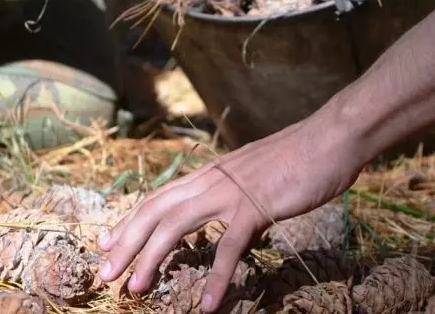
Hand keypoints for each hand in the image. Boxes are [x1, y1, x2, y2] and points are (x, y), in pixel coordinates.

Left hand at [96, 114, 365, 311]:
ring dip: (151, 258)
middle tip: (104, 273)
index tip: (107, 243)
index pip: (158, 197)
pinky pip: (229, 247)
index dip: (130, 221)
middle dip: (126, 242)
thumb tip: (231, 214)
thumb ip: (237, 191)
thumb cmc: (299, 155)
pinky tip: (207, 306)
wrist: (330, 137)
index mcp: (210, 172)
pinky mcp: (256, 206)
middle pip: (155, 211)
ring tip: (133, 288)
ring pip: (176, 226)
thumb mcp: (256, 172)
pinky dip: (216, 277)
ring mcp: (231, 192)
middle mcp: (211, 179)